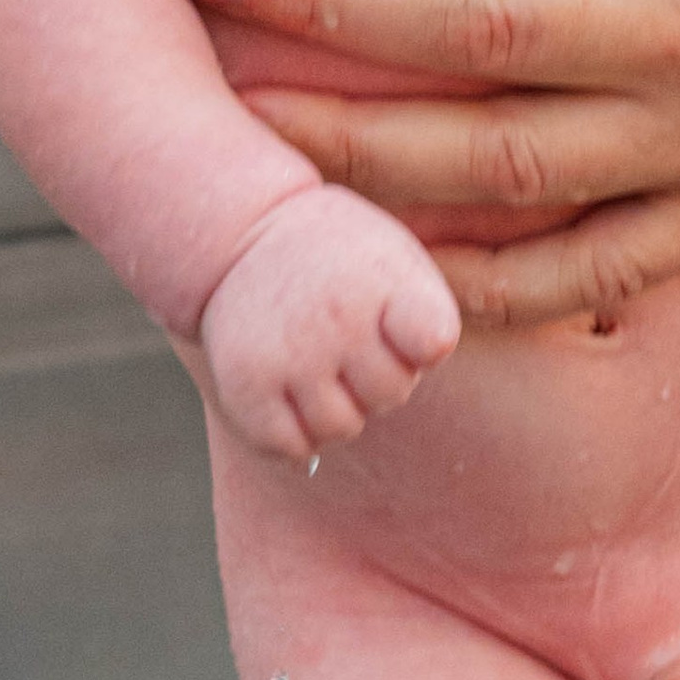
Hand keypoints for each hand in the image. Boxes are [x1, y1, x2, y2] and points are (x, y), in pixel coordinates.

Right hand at [199, 186, 460, 453]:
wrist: (247, 233)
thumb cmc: (340, 262)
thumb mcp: (393, 259)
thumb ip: (424, 319)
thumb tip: (423, 371)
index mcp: (384, 281)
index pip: (433, 340)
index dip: (426, 347)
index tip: (411, 333)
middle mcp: (337, 318)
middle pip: (391, 396)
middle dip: (377, 379)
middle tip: (352, 344)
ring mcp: (290, 353)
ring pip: (339, 429)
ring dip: (335, 409)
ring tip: (320, 367)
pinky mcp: (246, 382)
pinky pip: (288, 446)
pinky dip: (294, 436)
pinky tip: (292, 397)